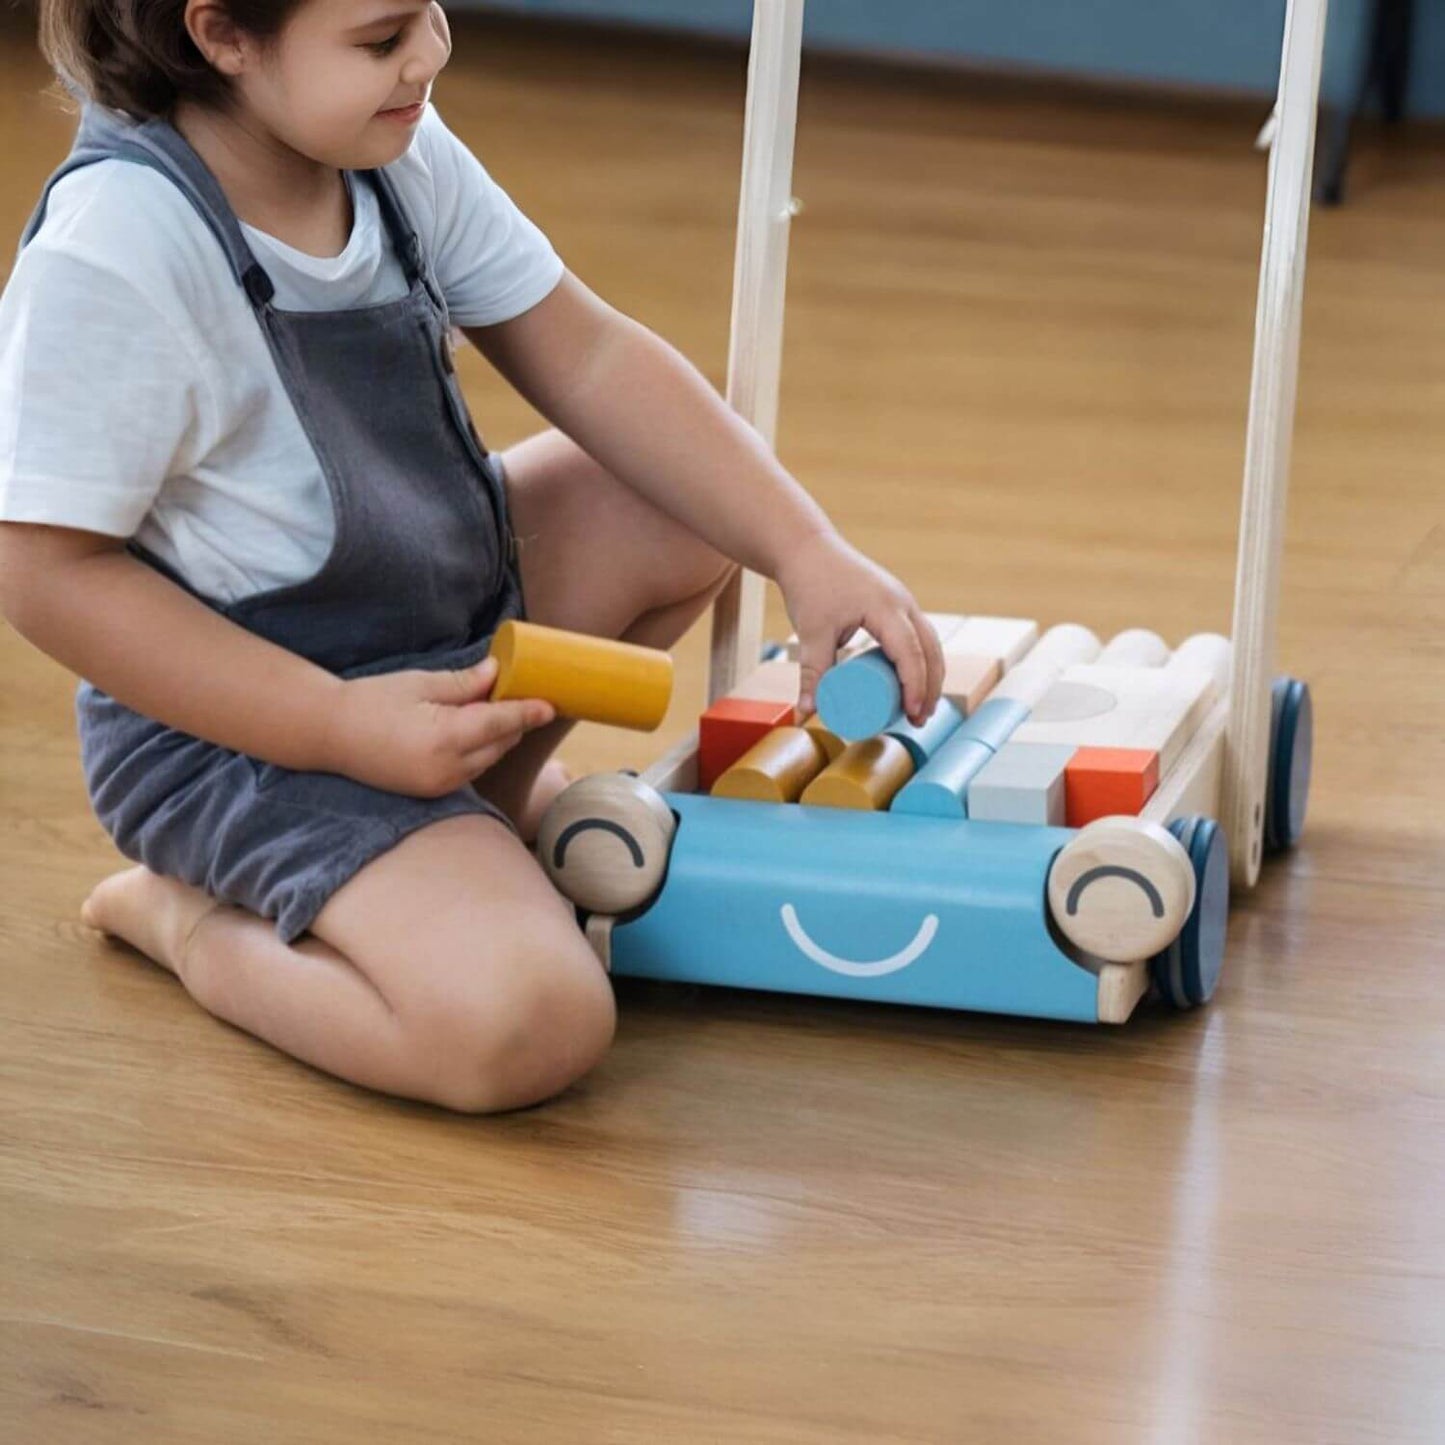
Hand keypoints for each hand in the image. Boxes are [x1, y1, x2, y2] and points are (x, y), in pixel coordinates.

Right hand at [322, 656, 555, 797]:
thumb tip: (498, 672)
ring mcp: (439, 785)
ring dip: (498, 736)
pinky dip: (479, 751)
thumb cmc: (372, 701)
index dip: (529, 712)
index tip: (550, 703)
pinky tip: (473, 730)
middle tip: (521, 694)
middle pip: (500, 743)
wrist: (329, 735)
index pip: (502, 723)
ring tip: (496, 708)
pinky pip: (470, 770)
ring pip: (488, 759)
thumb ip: (464, 683)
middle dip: (514, 721)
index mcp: (445, 737)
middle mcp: (447, 768)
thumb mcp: (420, 684)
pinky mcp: (432, 792)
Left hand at [776, 530, 944, 727]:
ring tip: (919, 709)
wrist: (806, 548)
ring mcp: (902, 600)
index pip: (911, 653)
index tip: (913, 713)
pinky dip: (922, 659)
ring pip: (929, 642)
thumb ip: (812, 673)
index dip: (915, 686)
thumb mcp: (811, 632)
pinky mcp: (895, 602)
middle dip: (930, 687)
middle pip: (930, 650)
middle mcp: (902, 602)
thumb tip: (805, 714)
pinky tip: (917, 681)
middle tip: (919, 720)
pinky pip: (919, 634)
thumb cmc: (809, 585)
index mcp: (885, 607)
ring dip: (930, 675)